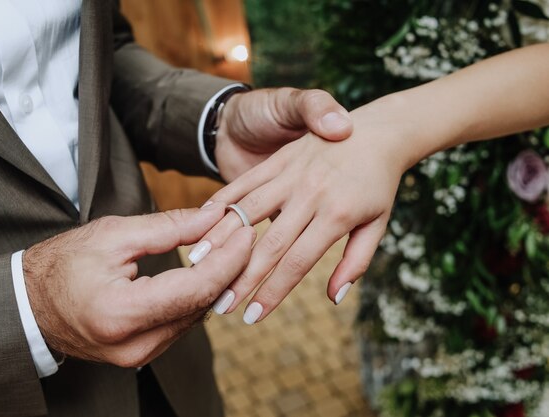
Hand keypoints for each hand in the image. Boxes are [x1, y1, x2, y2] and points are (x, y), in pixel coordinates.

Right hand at [23, 203, 255, 366]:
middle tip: (244, 233)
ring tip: (229, 247)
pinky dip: (198, 296)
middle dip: (229, 267)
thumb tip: (214, 216)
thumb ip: (168, 227)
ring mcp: (138, 356)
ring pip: (196, 316)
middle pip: (201, 305)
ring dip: (217, 282)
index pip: (195, 289)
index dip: (228, 260)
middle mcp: (133, 346)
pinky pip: (182, 324)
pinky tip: (207, 271)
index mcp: (120, 313)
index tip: (247, 231)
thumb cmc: (63, 264)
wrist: (30, 303)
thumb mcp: (114, 234)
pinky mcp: (142, 355)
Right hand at [195, 102, 408, 322]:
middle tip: (219, 305)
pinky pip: (246, 182)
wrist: (379, 131)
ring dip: (222, 241)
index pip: (297, 263)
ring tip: (200, 266)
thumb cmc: (379, 184)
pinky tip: (203, 223)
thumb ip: (356, 262)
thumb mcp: (378, 225)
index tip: (252, 316)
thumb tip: (333, 298)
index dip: (272, 293)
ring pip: (248, 212)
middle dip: (242, 278)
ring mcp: (292, 173)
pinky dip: (223, 202)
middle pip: (268, 244)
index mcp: (337, 215)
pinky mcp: (280, 158)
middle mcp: (310, 194)